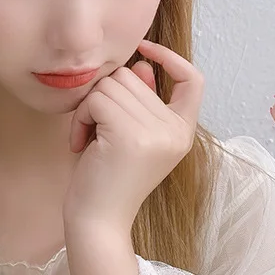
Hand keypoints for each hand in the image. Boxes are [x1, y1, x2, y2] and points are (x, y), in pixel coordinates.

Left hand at [62, 39, 204, 232]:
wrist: (98, 223)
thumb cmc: (108, 179)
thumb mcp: (130, 135)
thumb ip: (142, 100)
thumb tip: (141, 64)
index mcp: (183, 132)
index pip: (194, 80)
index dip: (171, 59)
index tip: (144, 50)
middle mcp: (176, 131)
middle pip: (133, 76)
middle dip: (105, 96)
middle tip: (96, 131)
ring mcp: (156, 133)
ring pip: (112, 85)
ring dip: (89, 108)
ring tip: (89, 140)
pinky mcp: (129, 136)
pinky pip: (96, 99)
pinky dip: (80, 117)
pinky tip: (81, 144)